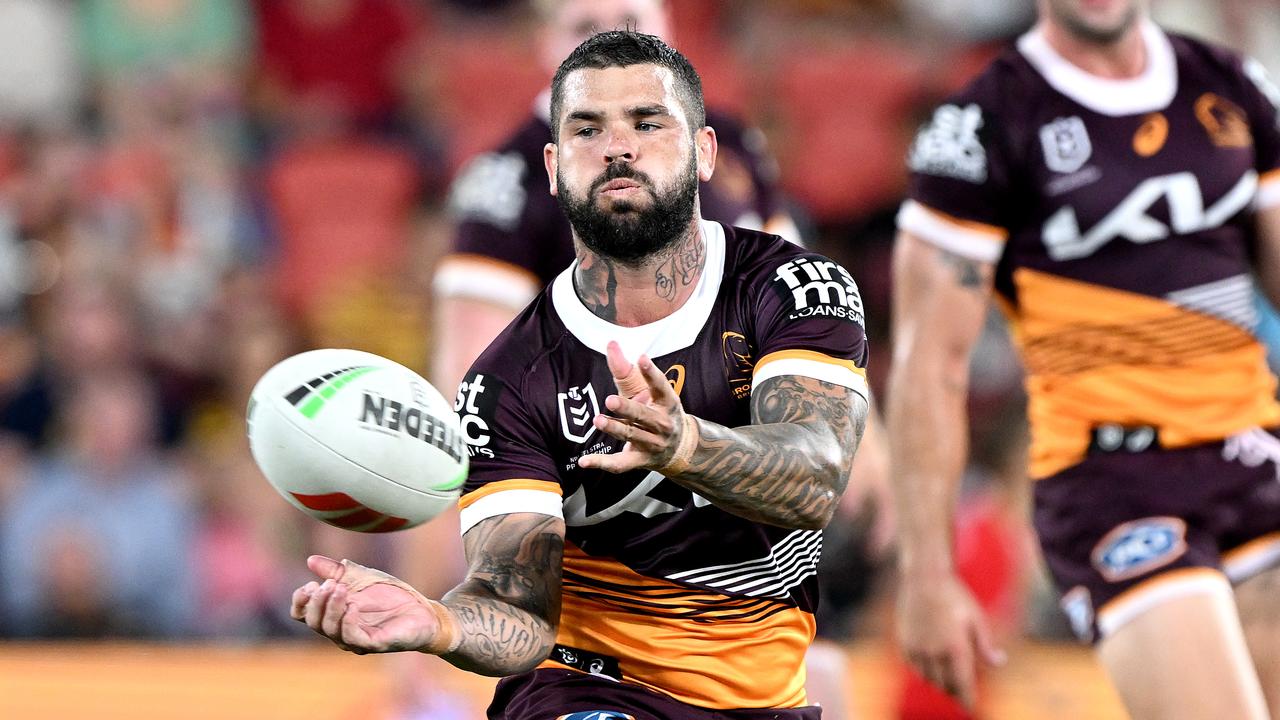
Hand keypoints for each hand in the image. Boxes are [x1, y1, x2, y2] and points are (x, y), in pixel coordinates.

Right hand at [290, 555, 451, 654]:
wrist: (423, 611)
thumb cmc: (390, 596)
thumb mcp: (361, 577)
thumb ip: (336, 571)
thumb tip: (311, 560)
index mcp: (333, 615)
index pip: (303, 614)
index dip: (300, 600)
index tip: (311, 584)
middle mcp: (339, 631)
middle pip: (313, 622)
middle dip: (317, 601)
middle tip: (330, 583)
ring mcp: (355, 640)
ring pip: (330, 630)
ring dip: (332, 608)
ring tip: (340, 588)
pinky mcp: (373, 644)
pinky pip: (352, 637)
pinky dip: (348, 621)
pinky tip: (353, 606)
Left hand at [578, 341, 687, 473]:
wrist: (680, 448)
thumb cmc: (658, 412)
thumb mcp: (647, 391)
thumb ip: (626, 370)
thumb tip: (611, 344)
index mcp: (667, 403)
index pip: (661, 386)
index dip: (652, 373)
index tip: (642, 358)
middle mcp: (663, 424)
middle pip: (643, 415)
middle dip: (627, 408)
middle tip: (610, 400)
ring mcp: (653, 444)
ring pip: (632, 436)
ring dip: (615, 429)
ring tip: (598, 420)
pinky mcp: (640, 460)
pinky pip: (620, 464)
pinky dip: (601, 463)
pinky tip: (583, 461)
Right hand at [896, 570, 1005, 708]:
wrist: (924, 578)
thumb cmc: (955, 596)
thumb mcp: (977, 618)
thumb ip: (985, 645)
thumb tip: (999, 663)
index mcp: (956, 647)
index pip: (962, 684)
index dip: (967, 700)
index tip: (971, 708)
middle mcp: (935, 652)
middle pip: (945, 684)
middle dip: (954, 691)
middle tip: (962, 692)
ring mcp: (917, 648)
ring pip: (928, 678)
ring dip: (939, 682)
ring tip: (947, 679)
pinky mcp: (905, 642)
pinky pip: (914, 667)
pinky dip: (924, 670)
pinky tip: (931, 665)